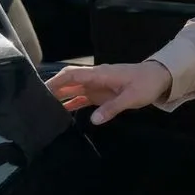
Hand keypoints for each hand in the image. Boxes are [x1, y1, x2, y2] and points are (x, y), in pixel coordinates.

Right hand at [46, 61, 171, 124]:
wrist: (159, 78)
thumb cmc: (146, 84)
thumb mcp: (132, 97)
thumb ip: (112, 108)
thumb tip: (93, 119)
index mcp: (100, 74)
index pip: (72, 75)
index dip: (56, 81)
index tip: (41, 90)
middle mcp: (94, 78)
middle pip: (68, 82)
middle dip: (52, 90)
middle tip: (35, 103)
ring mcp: (96, 86)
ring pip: (73, 90)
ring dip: (59, 98)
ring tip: (43, 110)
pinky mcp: (100, 94)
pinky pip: (82, 98)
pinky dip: (71, 104)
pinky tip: (61, 114)